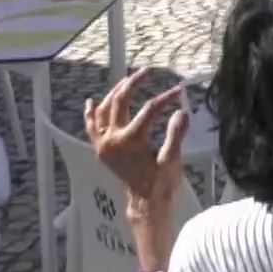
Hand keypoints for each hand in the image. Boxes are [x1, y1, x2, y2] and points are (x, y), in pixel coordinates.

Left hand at [84, 68, 188, 209]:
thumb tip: (182, 112)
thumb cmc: (161, 181)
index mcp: (131, 140)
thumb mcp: (172, 158)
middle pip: (120, 101)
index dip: (166, 98)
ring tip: (126, 80)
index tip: (179, 90)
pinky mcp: (101, 149)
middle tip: (147, 71)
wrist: (146, 200)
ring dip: (114, 92)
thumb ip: (176, 134)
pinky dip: (90, 113)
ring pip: (103, 110)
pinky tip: (91, 102)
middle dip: (134, 83)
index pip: (149, 109)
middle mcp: (112, 139)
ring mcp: (103, 144)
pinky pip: (91, 127)